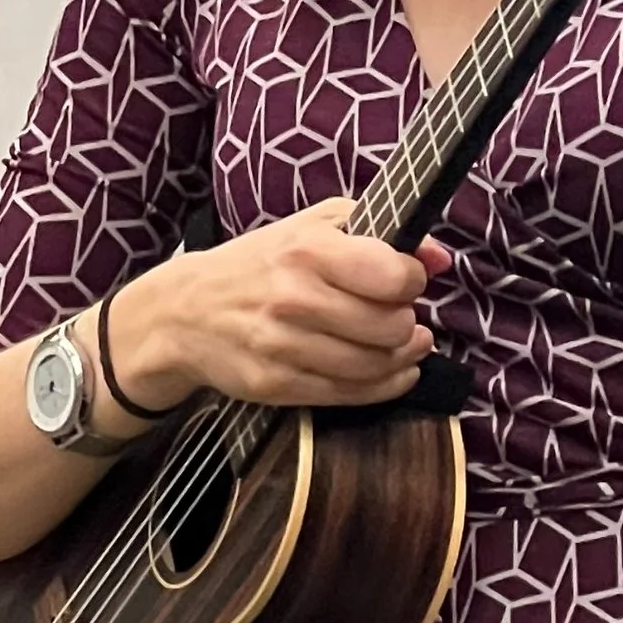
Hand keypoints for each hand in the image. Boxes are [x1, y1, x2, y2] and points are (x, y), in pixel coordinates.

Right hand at [116, 202, 451, 408]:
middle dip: (407, 321)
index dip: (412, 279)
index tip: (405, 280)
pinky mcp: (278, 385)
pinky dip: (385, 385)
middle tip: (399, 315)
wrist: (184, 312)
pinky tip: (392, 371)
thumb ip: (378, 229)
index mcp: (306, 249)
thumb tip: (439, 256)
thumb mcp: (311, 227)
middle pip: (392, 326)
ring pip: (376, 365)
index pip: (394, 275)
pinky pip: (353, 394)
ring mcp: (283, 346)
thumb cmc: (258, 264)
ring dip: (401, 356)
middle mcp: (294, 298)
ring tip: (402, 343)